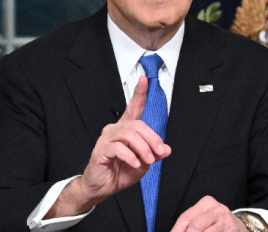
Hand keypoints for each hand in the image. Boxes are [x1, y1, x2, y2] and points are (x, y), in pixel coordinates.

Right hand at [47, 76, 170, 216]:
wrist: (102, 187)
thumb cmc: (120, 172)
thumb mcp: (143, 164)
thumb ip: (153, 154)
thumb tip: (166, 149)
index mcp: (125, 130)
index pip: (133, 108)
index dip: (139, 93)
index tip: (144, 79)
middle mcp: (114, 130)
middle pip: (137, 125)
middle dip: (152, 139)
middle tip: (159, 153)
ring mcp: (106, 139)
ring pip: (129, 134)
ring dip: (143, 148)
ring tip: (147, 161)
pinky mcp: (101, 150)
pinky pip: (118, 147)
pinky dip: (130, 156)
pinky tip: (135, 164)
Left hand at [170, 196, 246, 231]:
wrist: (241, 226)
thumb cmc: (217, 222)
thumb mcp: (203, 217)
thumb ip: (188, 224)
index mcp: (206, 203)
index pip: (186, 217)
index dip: (177, 230)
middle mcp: (217, 209)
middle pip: (196, 226)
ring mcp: (226, 221)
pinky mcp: (232, 231)